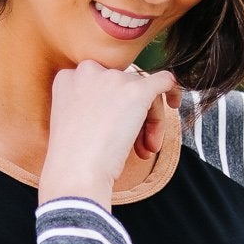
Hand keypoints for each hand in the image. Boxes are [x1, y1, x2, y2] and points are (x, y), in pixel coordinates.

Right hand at [39, 60, 180, 207]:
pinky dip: (172, 90)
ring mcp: (113, 78)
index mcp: (67, 77)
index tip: (114, 130)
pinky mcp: (136, 90)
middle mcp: (88, 70)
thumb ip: (92, 106)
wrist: (77, 173)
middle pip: (123, 84)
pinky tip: (175, 103)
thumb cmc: (74, 159)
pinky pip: (162, 80)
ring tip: (146, 150)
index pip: (101, 83)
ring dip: (150, 120)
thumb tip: (120, 105)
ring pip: (143, 90)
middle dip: (133, 113)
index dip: (112, 106)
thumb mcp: (74, 122)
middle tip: (137, 145)